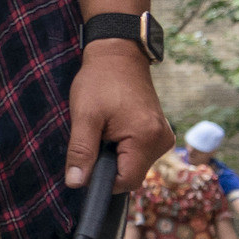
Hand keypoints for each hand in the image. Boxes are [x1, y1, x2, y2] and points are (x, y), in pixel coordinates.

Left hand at [65, 41, 173, 192]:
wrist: (118, 55)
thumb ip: (81, 152)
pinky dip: (123, 148)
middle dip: (108, 165)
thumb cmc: (100, 81)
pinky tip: (114, 128)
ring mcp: (163, 136)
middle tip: (95, 137)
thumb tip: (75, 183)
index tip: (87, 162)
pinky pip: (139, 154)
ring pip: (134, 165)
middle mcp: (161, 141)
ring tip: (105, 129)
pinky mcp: (159, 133)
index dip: (102, 180)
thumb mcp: (84, 116)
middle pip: (131, 175)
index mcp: (146, 138)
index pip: (126, 182)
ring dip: (115, 156)